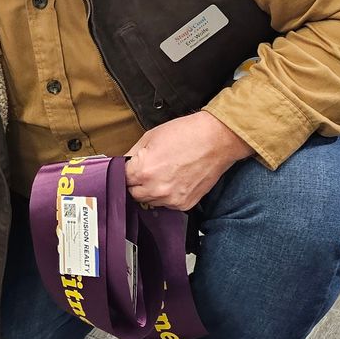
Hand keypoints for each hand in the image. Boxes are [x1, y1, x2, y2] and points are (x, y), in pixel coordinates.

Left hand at [124, 111, 251, 210]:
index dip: (127, 171)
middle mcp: (156, 189)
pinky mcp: (185, 204)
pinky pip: (168, 204)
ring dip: (152, 191)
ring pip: (150, 201)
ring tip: (165, 173)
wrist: (217, 140)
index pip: (122, 179)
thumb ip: (133, 154)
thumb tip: (123, 164)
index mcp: (143, 171)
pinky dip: (168, 195)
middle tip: (149, 170)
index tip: (131, 168)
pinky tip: (176, 180)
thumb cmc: (187, 133)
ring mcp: (171, 199)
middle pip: (134, 194)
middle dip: (137, 183)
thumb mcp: (151, 136)